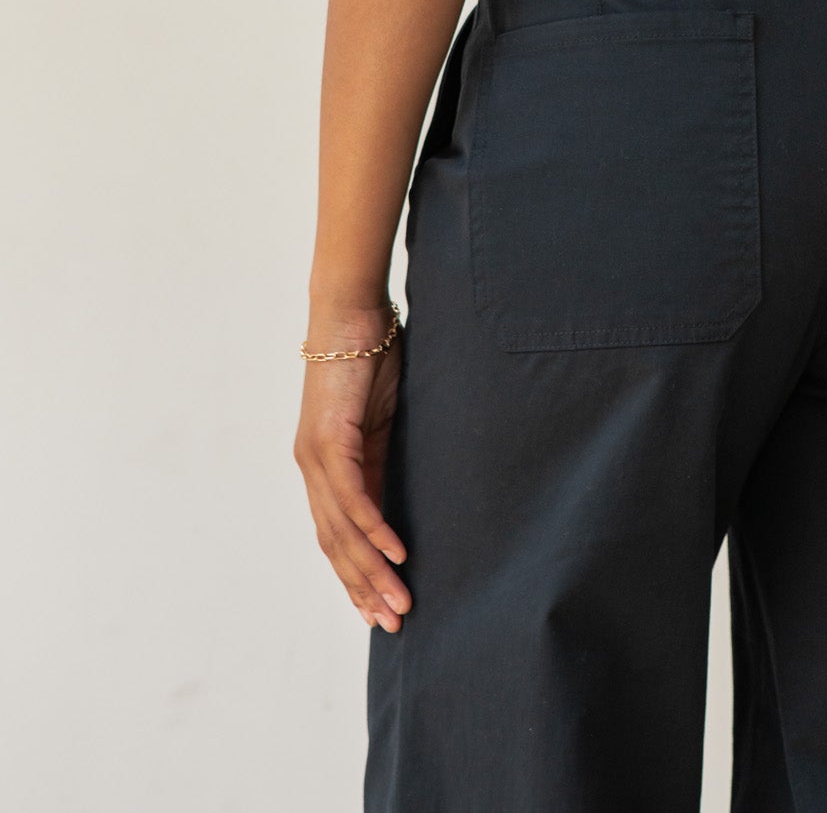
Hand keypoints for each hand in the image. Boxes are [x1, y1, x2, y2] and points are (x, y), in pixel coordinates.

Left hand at [293, 308, 409, 632]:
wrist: (350, 313)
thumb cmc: (369, 358)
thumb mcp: (380, 419)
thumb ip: (383, 457)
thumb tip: (402, 492)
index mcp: (324, 467)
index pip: (337, 536)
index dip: (356, 575)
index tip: (378, 609)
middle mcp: (312, 469)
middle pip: (336, 545)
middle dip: (364, 588)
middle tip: (392, 623)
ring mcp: (316, 457)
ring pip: (342, 531)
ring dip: (372, 571)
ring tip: (399, 602)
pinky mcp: (329, 440)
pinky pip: (353, 496)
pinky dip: (374, 529)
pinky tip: (396, 554)